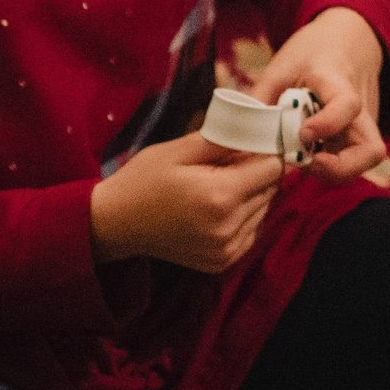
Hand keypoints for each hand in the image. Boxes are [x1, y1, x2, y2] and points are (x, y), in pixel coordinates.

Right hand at [88, 132, 283, 272]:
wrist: (116, 223)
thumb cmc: (144, 180)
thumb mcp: (179, 149)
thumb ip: (224, 138)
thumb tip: (260, 128)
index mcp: (219, 197)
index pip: (273, 168)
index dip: (264, 150)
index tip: (250, 143)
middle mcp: (227, 228)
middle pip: (271, 188)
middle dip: (256, 170)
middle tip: (226, 162)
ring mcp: (225, 250)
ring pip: (264, 208)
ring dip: (251, 193)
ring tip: (216, 184)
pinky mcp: (222, 261)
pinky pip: (252, 229)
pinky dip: (243, 215)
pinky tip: (216, 205)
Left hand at [255, 6, 389, 184]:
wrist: (347, 40)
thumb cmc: (312, 52)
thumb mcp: (281, 66)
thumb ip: (261, 99)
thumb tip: (238, 135)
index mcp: (338, 81)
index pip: (347, 105)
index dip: (328, 124)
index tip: (303, 133)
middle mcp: (360, 108)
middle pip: (371, 150)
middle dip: (340, 169)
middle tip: (308, 163)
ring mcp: (364, 124)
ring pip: (365, 160)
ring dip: (336, 171)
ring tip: (304, 160)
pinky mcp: (360, 135)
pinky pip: (352, 159)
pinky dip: (331, 165)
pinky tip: (309, 154)